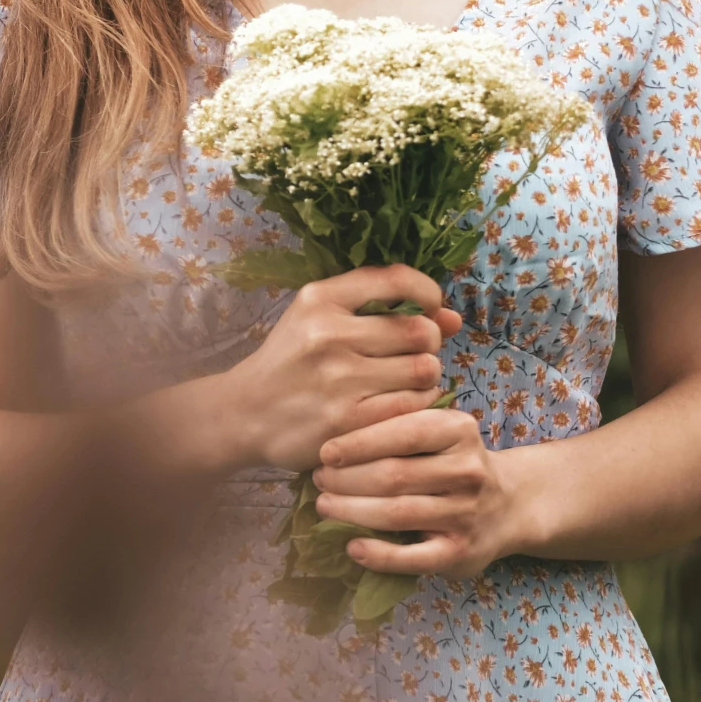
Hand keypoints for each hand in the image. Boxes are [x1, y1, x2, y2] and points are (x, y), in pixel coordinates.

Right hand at [218, 265, 461, 473]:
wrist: (246, 412)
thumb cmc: (293, 358)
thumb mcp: (324, 318)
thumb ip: (384, 308)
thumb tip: (453, 318)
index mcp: (321, 298)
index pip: (396, 279)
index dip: (428, 291)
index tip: (432, 307)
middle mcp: (329, 334)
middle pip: (419, 330)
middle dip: (430, 341)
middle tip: (416, 352)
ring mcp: (338, 380)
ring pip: (422, 370)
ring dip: (426, 375)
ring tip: (410, 379)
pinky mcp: (347, 423)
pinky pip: (411, 407)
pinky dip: (418, 405)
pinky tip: (403, 404)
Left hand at [311, 405, 517, 579]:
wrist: (508, 505)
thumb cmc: (457, 462)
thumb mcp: (443, 431)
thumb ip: (404, 425)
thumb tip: (339, 433)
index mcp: (460, 430)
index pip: (405, 431)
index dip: (360, 442)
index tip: (326, 451)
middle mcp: (467, 470)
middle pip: (395, 474)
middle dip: (348, 478)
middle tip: (318, 479)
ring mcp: (465, 514)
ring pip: (397, 513)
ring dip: (353, 510)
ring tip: (325, 505)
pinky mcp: (459, 553)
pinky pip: (411, 557)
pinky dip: (378, 554)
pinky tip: (353, 547)